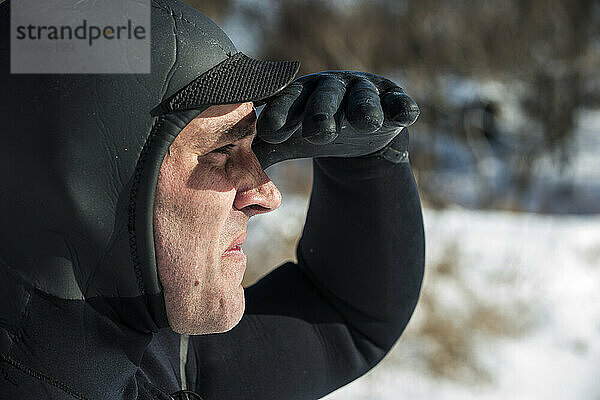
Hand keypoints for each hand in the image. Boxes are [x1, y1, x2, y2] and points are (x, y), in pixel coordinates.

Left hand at [252, 71, 418, 168]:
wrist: (355, 136)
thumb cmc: (310, 134)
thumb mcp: (287, 141)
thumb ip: (261, 150)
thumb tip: (228, 175)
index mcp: (301, 93)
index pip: (287, 99)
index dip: (280, 113)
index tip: (270, 133)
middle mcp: (332, 87)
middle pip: (325, 96)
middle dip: (321, 113)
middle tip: (318, 133)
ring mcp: (364, 92)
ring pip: (364, 99)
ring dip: (364, 109)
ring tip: (366, 123)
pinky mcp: (392, 101)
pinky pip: (399, 103)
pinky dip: (402, 107)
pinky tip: (405, 114)